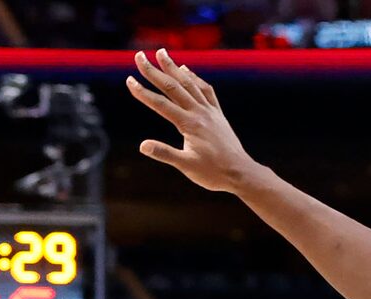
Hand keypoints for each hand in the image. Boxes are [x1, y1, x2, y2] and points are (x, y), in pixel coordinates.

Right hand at [129, 49, 257, 193]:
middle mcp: (199, 112)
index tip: (129, 80)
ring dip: (174, 67)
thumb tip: (143, 146)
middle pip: (173, 86)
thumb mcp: (187, 166)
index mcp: (189, 124)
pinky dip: (194, 78)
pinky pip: (205, 90)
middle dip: (154, 70)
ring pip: (189, 83)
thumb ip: (165, 154)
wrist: (241, 173)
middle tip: (139, 56)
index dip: (143, 93)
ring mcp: (209, 111)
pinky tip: (186, 70)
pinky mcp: (217, 114)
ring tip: (161, 53)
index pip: (161, 105)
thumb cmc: (214, 173)